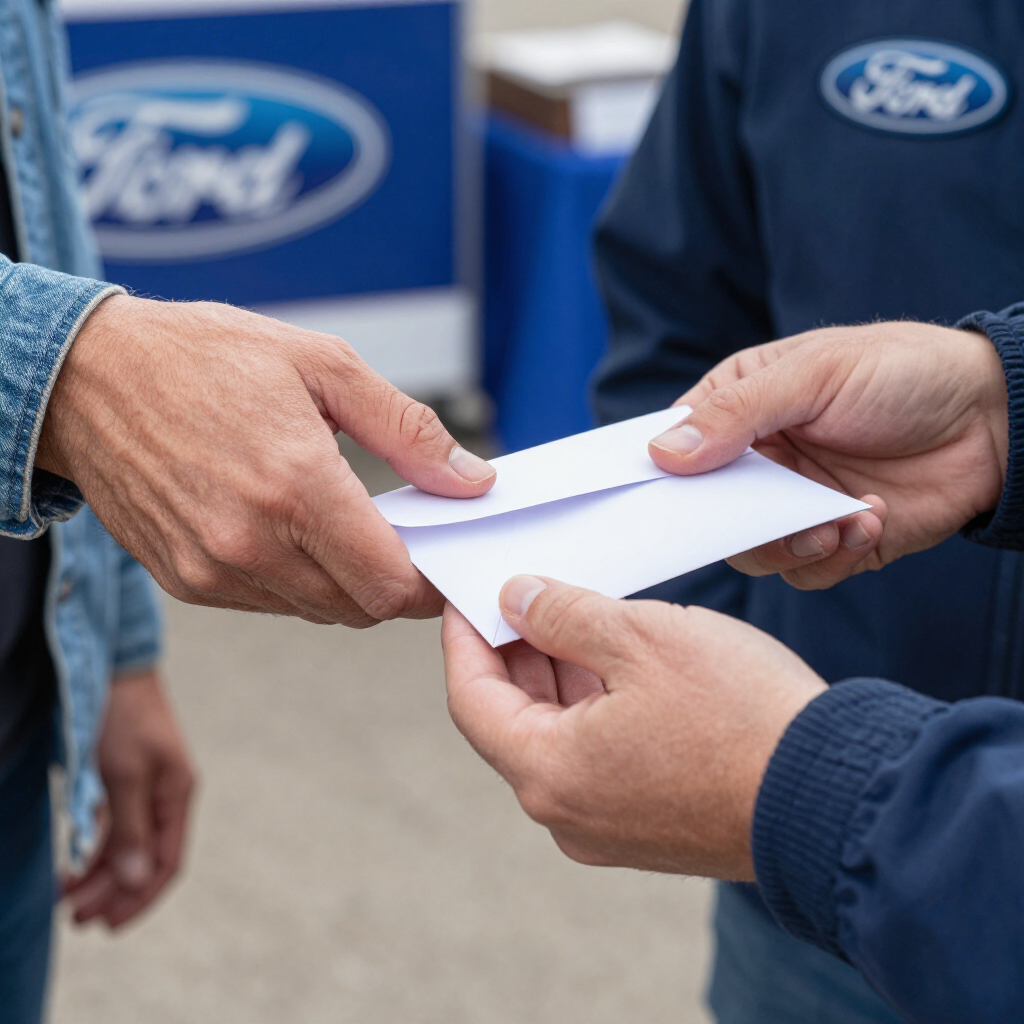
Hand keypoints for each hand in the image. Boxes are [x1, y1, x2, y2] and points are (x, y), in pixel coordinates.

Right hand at [35, 295, 495, 624]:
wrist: (90, 376)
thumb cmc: (205, 358)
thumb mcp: (324, 365)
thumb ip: (407, 431)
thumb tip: (471, 480)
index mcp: (296, 486)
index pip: (390, 585)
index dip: (429, 585)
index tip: (442, 561)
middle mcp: (250, 542)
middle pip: (359, 608)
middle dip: (393, 583)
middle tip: (399, 535)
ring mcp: (212, 569)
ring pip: (315, 610)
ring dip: (344, 582)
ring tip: (341, 524)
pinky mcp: (185, 580)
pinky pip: (267, 603)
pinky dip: (296, 580)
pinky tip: (289, 529)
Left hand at [63, 670, 194, 928]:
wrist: (113, 667)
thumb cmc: (124, 717)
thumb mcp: (125, 773)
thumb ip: (131, 828)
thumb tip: (139, 881)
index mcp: (177, 794)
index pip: (167, 863)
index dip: (140, 898)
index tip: (108, 925)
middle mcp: (166, 796)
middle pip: (144, 859)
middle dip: (112, 893)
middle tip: (75, 919)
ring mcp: (145, 788)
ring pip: (126, 846)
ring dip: (99, 876)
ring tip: (67, 899)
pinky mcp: (124, 779)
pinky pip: (112, 827)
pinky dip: (94, 850)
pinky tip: (73, 865)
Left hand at [443, 577, 825, 878]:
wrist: (837, 797)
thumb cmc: (741, 716)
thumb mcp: (642, 638)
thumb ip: (563, 614)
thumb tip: (515, 599)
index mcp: (550, 773)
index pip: (472, 698)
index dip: (465, 638)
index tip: (467, 595)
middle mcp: (568, 815)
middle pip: (514, 719)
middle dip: (515, 651)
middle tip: (524, 591)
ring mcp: (609, 828)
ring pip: (559, 737)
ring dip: (559, 676)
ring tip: (573, 614)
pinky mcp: (649, 826)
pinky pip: (598, 757)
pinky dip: (595, 707)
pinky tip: (616, 660)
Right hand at [645, 322, 1007, 588]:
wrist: (996, 418)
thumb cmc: (902, 372)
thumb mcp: (813, 375)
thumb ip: (737, 414)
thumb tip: (662, 453)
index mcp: (740, 407)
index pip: (675, 446)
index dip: (659, 474)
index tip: (656, 498)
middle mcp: (759, 459)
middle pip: (705, 510)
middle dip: (732, 521)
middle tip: (763, 517)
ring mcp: (793, 503)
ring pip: (751, 551)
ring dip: (791, 542)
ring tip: (836, 520)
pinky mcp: (833, 540)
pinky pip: (805, 571)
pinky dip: (834, 554)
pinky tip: (871, 517)